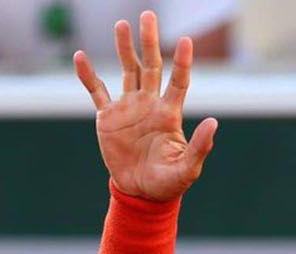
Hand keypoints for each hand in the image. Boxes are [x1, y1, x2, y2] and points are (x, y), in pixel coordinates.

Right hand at [73, 10, 218, 200]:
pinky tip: (81, 57)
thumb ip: (200, 146)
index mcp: (169, 114)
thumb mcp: (187, 168)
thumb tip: (213, 122)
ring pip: (127, 71)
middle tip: (148, 15)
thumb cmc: (169, 182)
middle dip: (149, 41)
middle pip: (151, 66)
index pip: (178, 81)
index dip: (182, 62)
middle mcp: (150, 104)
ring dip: (125, 49)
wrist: (141, 193)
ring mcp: (128, 108)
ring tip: (122, 25)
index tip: (185, 40)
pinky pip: (97, 91)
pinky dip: (88, 75)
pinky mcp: (108, 118)